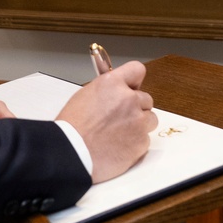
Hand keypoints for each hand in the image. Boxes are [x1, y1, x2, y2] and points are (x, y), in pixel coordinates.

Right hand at [57, 61, 155, 182]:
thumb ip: (108, 90)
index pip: (136, 70)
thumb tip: (119, 90)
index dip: (134, 81)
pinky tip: (119, 147)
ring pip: (150, 119)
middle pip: (146, 99)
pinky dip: (135, 144)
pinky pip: (145, 139)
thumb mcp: (86, 96)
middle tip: (120, 118)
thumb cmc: (72, 127)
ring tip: (119, 134)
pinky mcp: (141, 141)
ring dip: (139, 125)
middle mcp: (129, 99)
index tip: (132, 88)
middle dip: (136, 108)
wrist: (71, 152)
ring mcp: (138, 121)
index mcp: (113, 83)